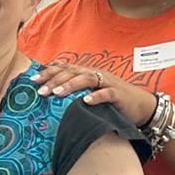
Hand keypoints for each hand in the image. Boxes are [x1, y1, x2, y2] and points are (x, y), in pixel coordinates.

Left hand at [33, 63, 155, 127]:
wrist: (142, 106)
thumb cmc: (113, 101)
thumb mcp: (92, 94)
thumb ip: (75, 93)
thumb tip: (51, 98)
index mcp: (87, 73)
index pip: (65, 68)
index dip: (49, 72)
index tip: (32, 80)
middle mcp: (96, 74)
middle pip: (72, 72)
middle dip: (54, 80)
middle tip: (39, 90)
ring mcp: (108, 83)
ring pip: (86, 79)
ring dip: (70, 85)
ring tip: (56, 93)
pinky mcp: (118, 95)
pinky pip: (106, 93)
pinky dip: (95, 96)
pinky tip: (85, 102)